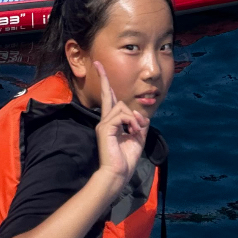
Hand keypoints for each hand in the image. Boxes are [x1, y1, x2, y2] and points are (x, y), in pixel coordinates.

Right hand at [93, 61, 147, 186]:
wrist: (118, 174)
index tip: (100, 70)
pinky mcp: (104, 128)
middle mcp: (105, 120)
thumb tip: (138, 114)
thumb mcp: (138, 137)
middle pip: (108, 95)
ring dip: (134, 118)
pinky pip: (122, 115)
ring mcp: (103, 123)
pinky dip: (131, 122)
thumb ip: (139, 123)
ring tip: (135, 131)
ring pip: (122, 106)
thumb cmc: (126, 158)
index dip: (107, 85)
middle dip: (104, 79)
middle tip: (98, 63)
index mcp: (112, 122)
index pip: (109, 100)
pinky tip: (132, 132)